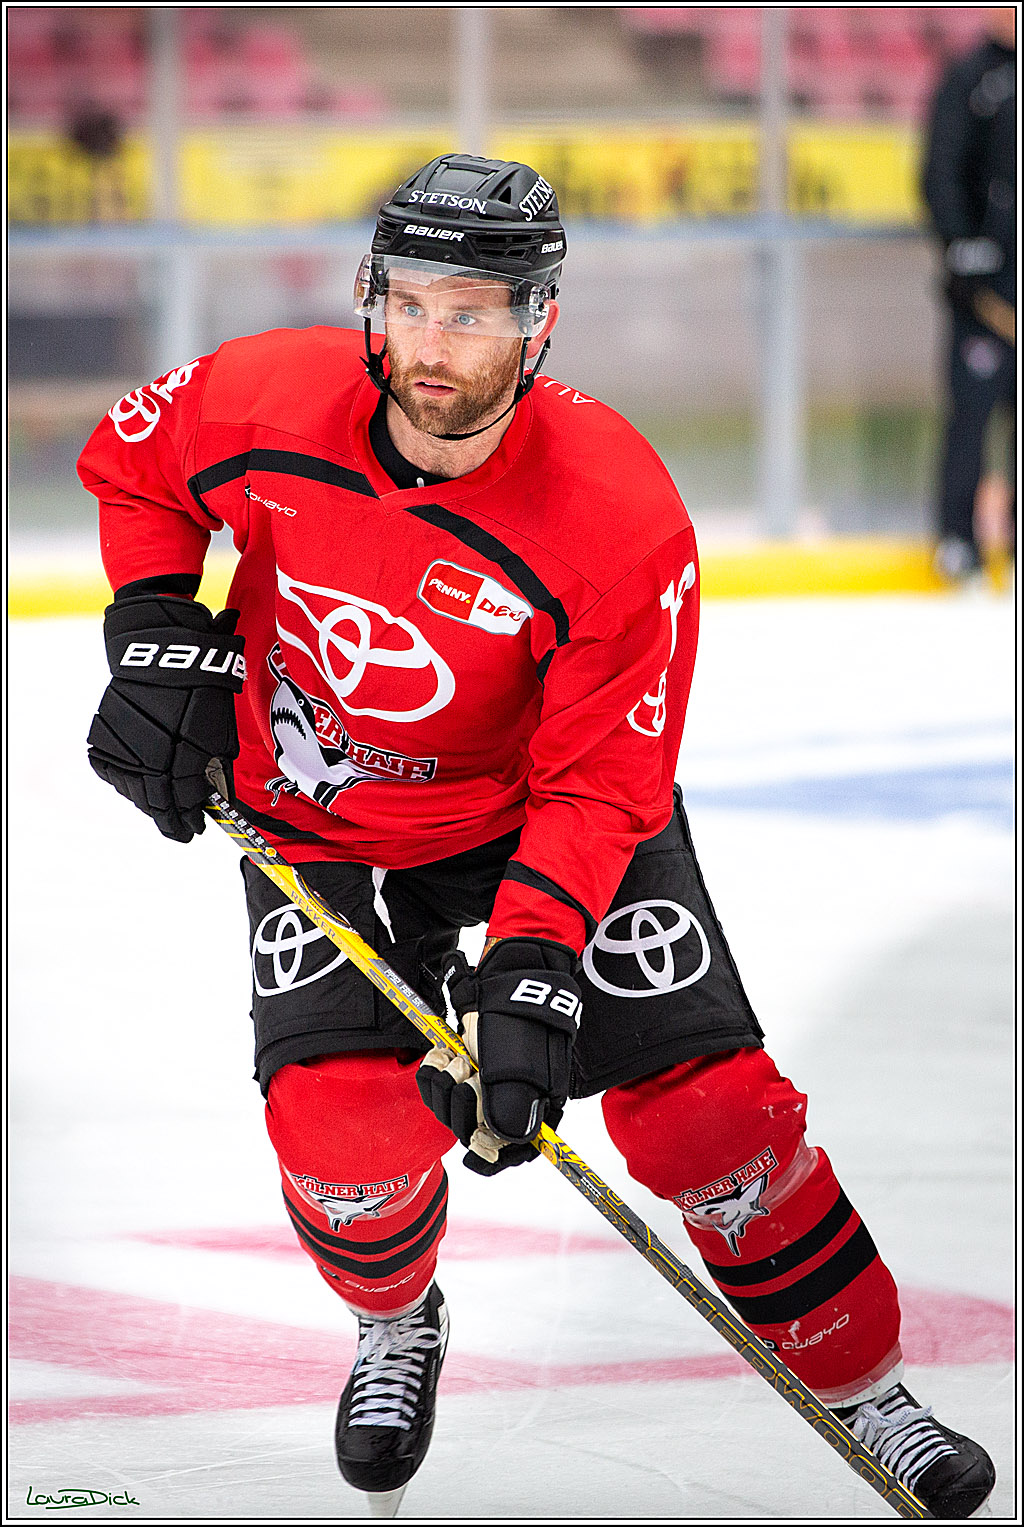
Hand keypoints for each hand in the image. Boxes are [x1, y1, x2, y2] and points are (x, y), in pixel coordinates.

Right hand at [87, 594, 245, 842]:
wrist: (164, 653)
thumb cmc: (203, 691)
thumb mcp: (221, 733)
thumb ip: (215, 771)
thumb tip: (214, 800)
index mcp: (178, 763)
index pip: (181, 808)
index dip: (189, 823)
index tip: (196, 831)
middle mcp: (145, 763)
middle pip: (154, 805)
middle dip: (169, 818)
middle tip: (179, 827)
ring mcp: (121, 752)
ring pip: (132, 792)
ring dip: (148, 801)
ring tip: (162, 805)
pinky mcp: (103, 740)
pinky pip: (114, 772)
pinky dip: (128, 780)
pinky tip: (140, 781)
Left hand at [417, 938, 581, 1174]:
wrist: (505, 981)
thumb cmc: (516, 1025)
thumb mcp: (518, 1072)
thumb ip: (509, 1113)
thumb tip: (494, 1143)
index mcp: (531, 1107)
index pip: (512, 1151)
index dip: (491, 1154)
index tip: (475, 1143)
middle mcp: (504, 1101)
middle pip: (471, 1130)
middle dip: (461, 1106)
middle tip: (467, 1074)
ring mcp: (480, 1084)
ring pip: (448, 1108)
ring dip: (445, 1084)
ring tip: (457, 1058)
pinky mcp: (458, 1067)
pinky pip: (434, 1086)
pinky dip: (433, 1072)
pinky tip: (442, 1054)